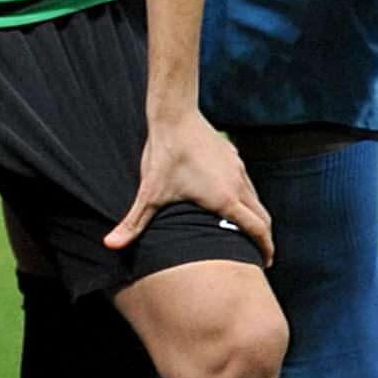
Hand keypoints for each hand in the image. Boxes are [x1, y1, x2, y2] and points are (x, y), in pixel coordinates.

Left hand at [110, 110, 270, 260]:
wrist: (175, 115)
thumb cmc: (164, 155)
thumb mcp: (150, 194)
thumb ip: (134, 223)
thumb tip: (110, 245)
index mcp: (226, 199)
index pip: (257, 229)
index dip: (265, 248)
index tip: (267, 262)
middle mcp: (238, 185)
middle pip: (262, 216)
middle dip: (264, 237)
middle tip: (259, 255)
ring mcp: (238, 169)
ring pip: (255, 199)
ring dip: (255, 216)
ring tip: (245, 231)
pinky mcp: (233, 157)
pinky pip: (246, 183)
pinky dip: (246, 198)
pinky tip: (231, 201)